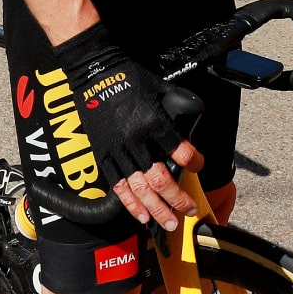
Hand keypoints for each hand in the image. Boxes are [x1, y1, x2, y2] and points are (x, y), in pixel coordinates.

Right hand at [53, 23, 194, 230]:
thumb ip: (174, 106)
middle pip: (161, 179)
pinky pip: (118, 185)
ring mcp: (118, 149)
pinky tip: (141, 215)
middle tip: (189, 210)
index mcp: (153, 122)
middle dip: (177, 199)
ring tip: (169, 222)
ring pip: (140, 188)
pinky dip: (130, 203)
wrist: (94, 71)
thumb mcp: (159, 87)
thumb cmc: (127, 74)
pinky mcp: (103, 154)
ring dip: (157, 208)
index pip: (180, 151)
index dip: (193, 162)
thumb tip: (188, 117)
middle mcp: (136, 140)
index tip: (198, 165)